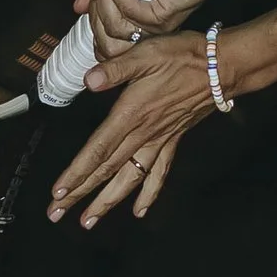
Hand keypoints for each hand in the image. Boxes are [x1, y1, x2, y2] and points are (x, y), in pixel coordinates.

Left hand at [47, 32, 218, 227]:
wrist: (221, 68)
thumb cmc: (182, 57)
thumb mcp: (145, 54)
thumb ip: (116, 69)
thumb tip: (90, 80)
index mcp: (130, 115)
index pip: (98, 150)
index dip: (77, 173)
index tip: (58, 193)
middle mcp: (143, 134)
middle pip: (106, 170)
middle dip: (80, 194)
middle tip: (56, 215)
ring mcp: (159, 140)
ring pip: (129, 178)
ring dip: (107, 201)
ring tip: (89, 221)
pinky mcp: (172, 140)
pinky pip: (158, 173)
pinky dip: (148, 193)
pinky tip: (139, 211)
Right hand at [71, 0, 211, 60]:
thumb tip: (78, 6)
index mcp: (134, 23)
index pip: (103, 43)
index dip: (90, 22)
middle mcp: (143, 30)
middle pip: (104, 41)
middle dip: (94, 7)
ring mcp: (152, 27)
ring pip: (113, 28)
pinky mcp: (161, 19)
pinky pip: (128, 14)